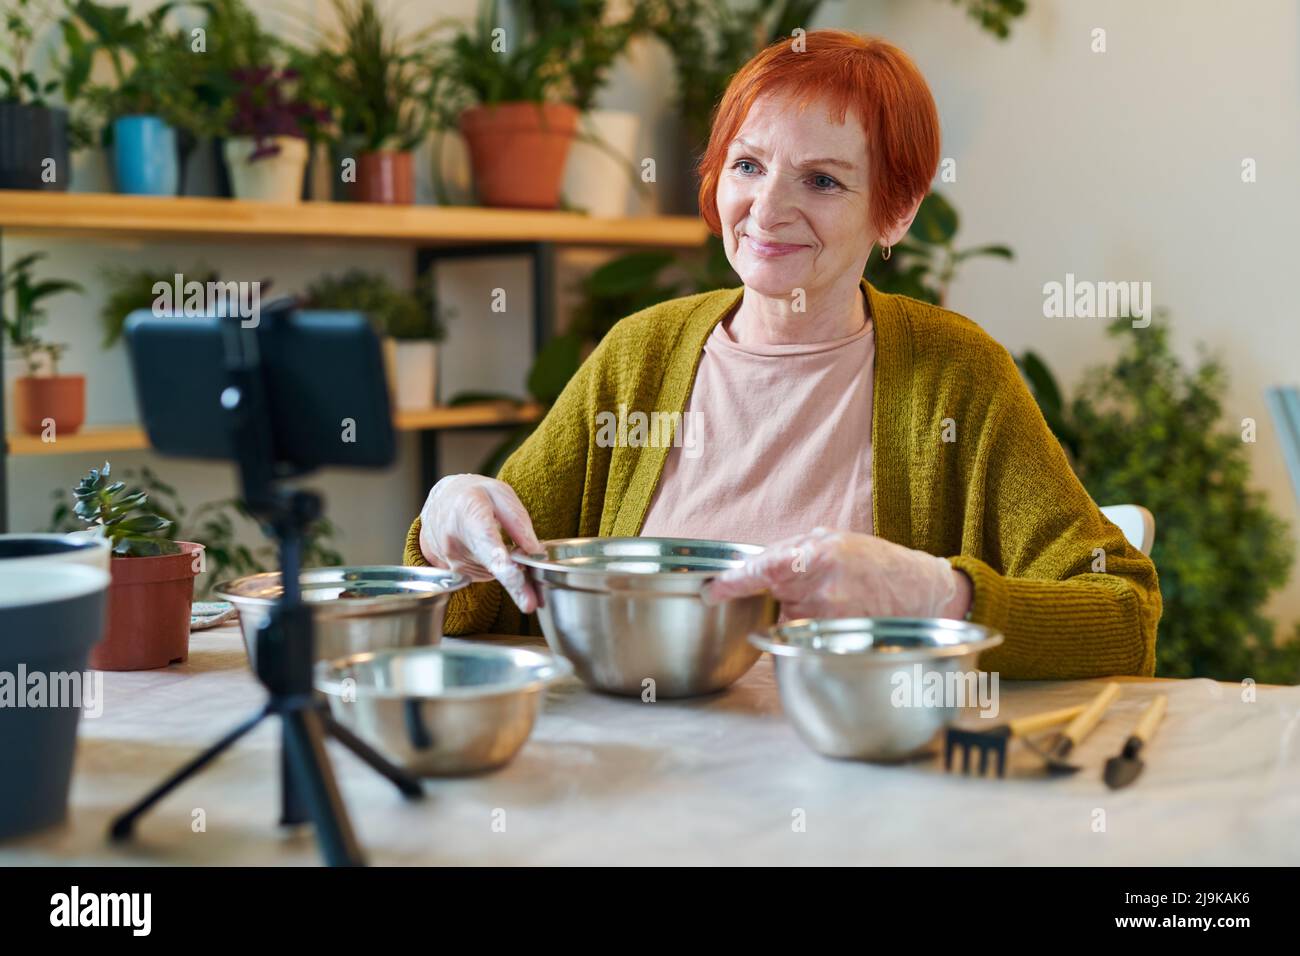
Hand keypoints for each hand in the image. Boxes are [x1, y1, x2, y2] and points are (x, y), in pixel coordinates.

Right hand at [418, 474, 541, 612]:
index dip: (503, 565)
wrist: (440, 499)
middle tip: (532, 601)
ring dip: (505, 569)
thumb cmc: (473, 494)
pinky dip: (494, 568)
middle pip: (490, 568)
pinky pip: (482, 574)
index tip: (517, 582)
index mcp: (468, 514)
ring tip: (505, 546)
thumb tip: (535, 551)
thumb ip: (518, 521)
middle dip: (515, 583)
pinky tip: (492, 552)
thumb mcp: (500, 494)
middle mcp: (453, 540)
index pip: (487, 544)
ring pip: (489, 573)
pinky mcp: (451, 570)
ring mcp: (449, 558)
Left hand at [703, 527, 969, 619]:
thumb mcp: (830, 539)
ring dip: (798, 613)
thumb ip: (788, 552)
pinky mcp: (839, 641)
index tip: (713, 589)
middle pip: (773, 598)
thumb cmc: (873, 561)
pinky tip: (838, 619)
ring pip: (788, 621)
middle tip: (813, 587)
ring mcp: (831, 619)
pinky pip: (806, 639)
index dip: (733, 581)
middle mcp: (822, 589)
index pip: (763, 568)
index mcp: (817, 555)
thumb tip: (747, 566)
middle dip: (781, 594)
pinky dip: (812, 630)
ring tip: (835, 600)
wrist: (919, 589)